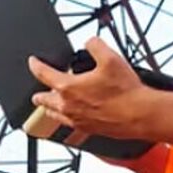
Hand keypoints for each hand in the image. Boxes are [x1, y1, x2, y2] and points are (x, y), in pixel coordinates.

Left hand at [28, 36, 149, 138]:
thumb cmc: (125, 92)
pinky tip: (73, 117)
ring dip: (50, 108)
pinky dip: (66, 119)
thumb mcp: (110, 57)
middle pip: (44, 100)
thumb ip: (95, 45)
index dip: (36, 65)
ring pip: (55, 115)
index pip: (43, 74)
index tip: (33, 62)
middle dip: (39, 94)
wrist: (140, 115)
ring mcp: (77, 121)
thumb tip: (90, 42)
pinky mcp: (89, 130)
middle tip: (37, 92)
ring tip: (49, 106)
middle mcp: (68, 106)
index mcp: (68, 88)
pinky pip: (70, 125)